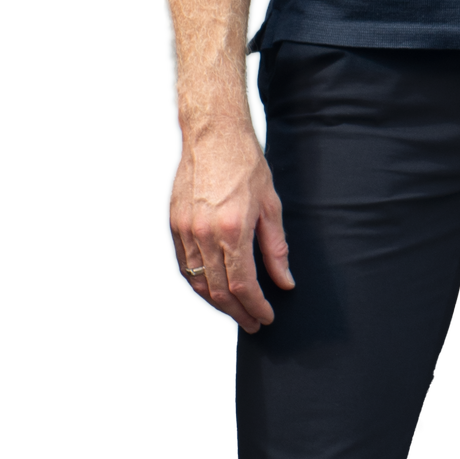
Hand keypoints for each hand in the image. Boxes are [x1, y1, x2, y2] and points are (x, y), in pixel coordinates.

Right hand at [169, 122, 296, 331]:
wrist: (213, 136)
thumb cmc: (244, 164)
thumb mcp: (271, 206)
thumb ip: (276, 248)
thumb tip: (284, 279)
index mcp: (233, 229)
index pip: (244, 285)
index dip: (256, 307)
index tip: (266, 316)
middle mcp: (205, 234)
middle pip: (219, 291)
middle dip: (238, 313)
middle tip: (253, 322)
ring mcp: (186, 230)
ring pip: (198, 283)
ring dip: (217, 303)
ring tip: (236, 310)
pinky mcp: (174, 224)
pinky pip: (185, 265)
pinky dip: (199, 283)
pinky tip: (214, 288)